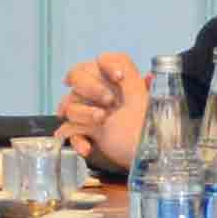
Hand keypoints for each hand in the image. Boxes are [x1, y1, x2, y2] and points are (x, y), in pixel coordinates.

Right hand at [55, 52, 142, 174]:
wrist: (145, 156)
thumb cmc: (147, 129)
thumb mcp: (144, 101)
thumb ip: (135, 79)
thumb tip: (138, 72)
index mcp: (114, 82)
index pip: (101, 61)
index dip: (108, 66)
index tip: (120, 78)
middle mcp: (98, 94)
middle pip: (77, 77)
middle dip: (91, 88)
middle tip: (109, 101)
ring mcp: (88, 113)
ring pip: (71, 106)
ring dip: (85, 113)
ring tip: (102, 120)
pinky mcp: (83, 133)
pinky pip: (69, 132)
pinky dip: (77, 140)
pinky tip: (88, 147)